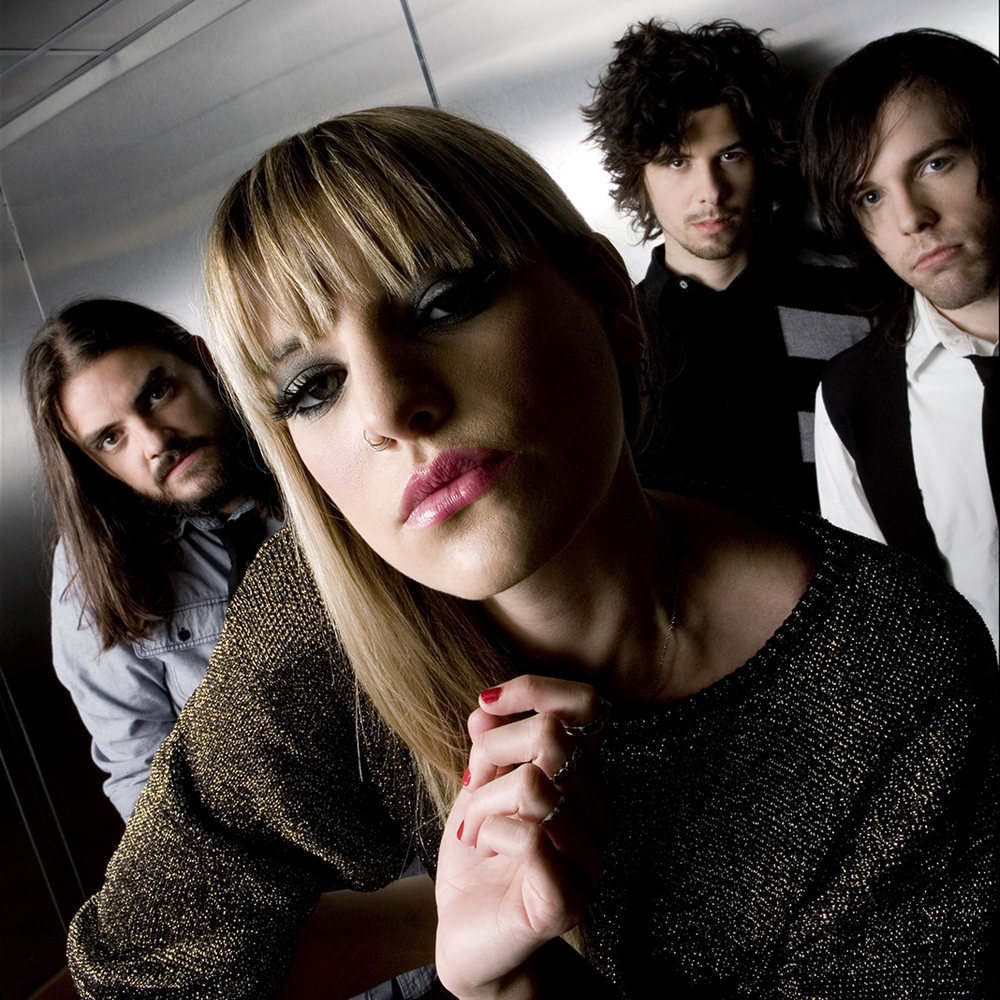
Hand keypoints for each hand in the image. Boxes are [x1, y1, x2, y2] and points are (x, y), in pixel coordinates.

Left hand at [434, 676, 610, 998]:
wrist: (467, 936)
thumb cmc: (479, 858)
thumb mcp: (477, 787)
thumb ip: (489, 746)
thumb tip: (487, 708)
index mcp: (581, 778)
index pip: (587, 705)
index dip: (536, 689)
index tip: (487, 703)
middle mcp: (596, 813)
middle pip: (553, 736)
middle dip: (493, 751)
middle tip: (472, 786)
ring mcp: (587, 858)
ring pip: (534, 786)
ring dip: (483, 803)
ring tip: (473, 829)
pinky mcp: (567, 899)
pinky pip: (530, 836)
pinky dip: (491, 834)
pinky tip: (487, 850)